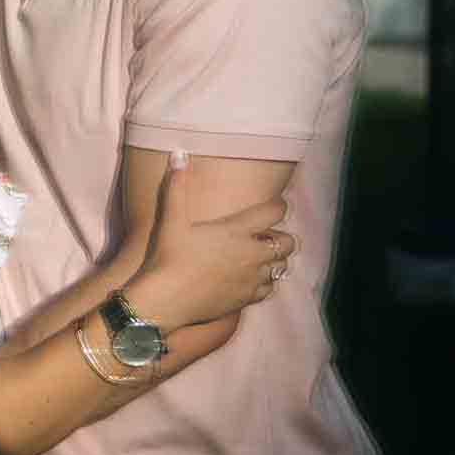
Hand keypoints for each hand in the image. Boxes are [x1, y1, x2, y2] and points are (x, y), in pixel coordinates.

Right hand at [123, 156, 293, 330]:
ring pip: (281, 267)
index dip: (278, 206)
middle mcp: (251, 254)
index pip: (275, 212)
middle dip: (281, 235)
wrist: (166, 301)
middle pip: (288, 242)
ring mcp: (251, 279)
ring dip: (274, 260)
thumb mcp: (172, 220)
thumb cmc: (169, 257)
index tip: (273, 205)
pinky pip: (270, 289)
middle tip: (265, 234)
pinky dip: (266, 282)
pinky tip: (250, 278)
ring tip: (259, 256)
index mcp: (237, 231)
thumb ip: (178, 186)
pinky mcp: (246, 298)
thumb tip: (178, 153)